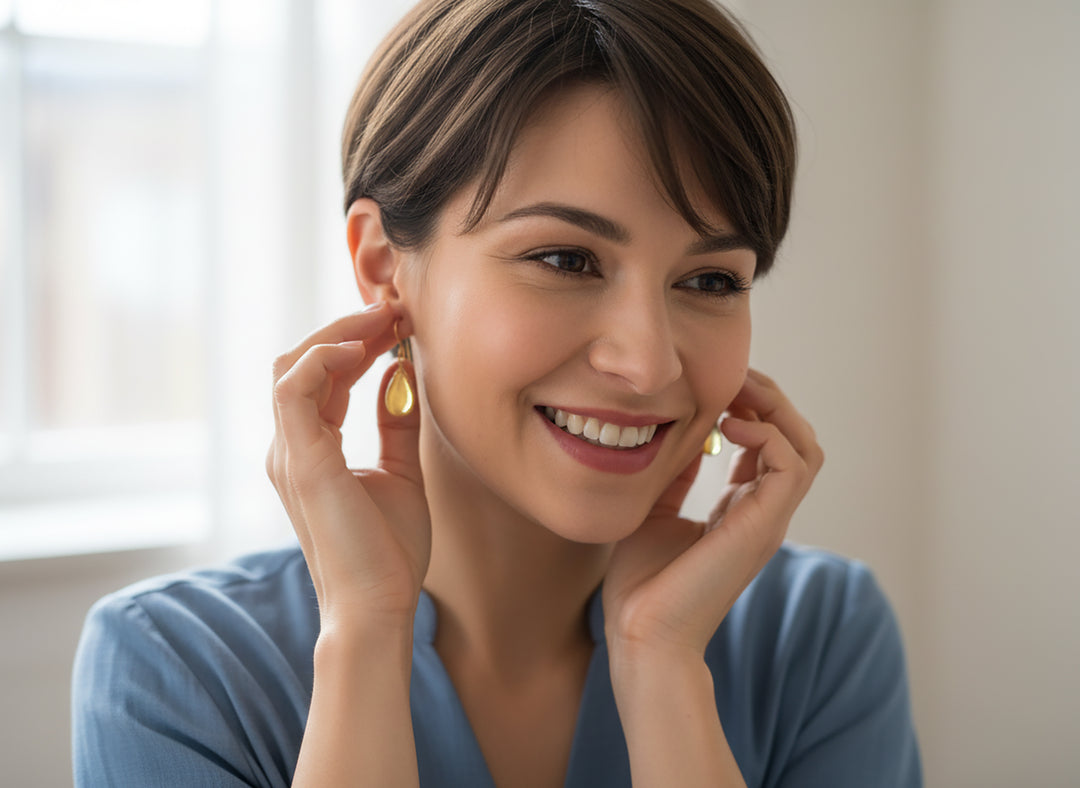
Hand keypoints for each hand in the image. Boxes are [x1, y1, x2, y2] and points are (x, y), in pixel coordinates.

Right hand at [266, 302, 429, 634]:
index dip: (357, 342)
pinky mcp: (301, 462)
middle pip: (301, 361)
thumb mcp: (400, 472)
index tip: (399, 322)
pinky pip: (295, 388)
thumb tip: (402, 372)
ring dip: (340, 334)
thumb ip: (396, 423)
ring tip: (386, 318)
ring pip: (292, 365)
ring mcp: (288, 454)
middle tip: (395, 310)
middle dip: (348, 329)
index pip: (322, 376)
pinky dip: (325, 358)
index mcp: (310, 450)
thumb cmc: (388, 552)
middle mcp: (289, 447)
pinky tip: (365, 349)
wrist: (379, 607)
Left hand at [602, 369, 823, 657]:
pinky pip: (793, 465)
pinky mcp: (764, 526)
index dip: (750, 407)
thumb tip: (680, 430)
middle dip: (769, 399)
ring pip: (806, 447)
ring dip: (776, 409)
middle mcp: (762, 512)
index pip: (767, 446)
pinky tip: (730, 424)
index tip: (717, 386)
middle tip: (734, 377)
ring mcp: (768, 520)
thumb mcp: (655, 508)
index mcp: (741, 510)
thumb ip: (675, 473)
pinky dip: (770, 434)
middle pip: (796, 439)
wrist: (640, 633)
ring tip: (737, 392)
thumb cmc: (642, 584)